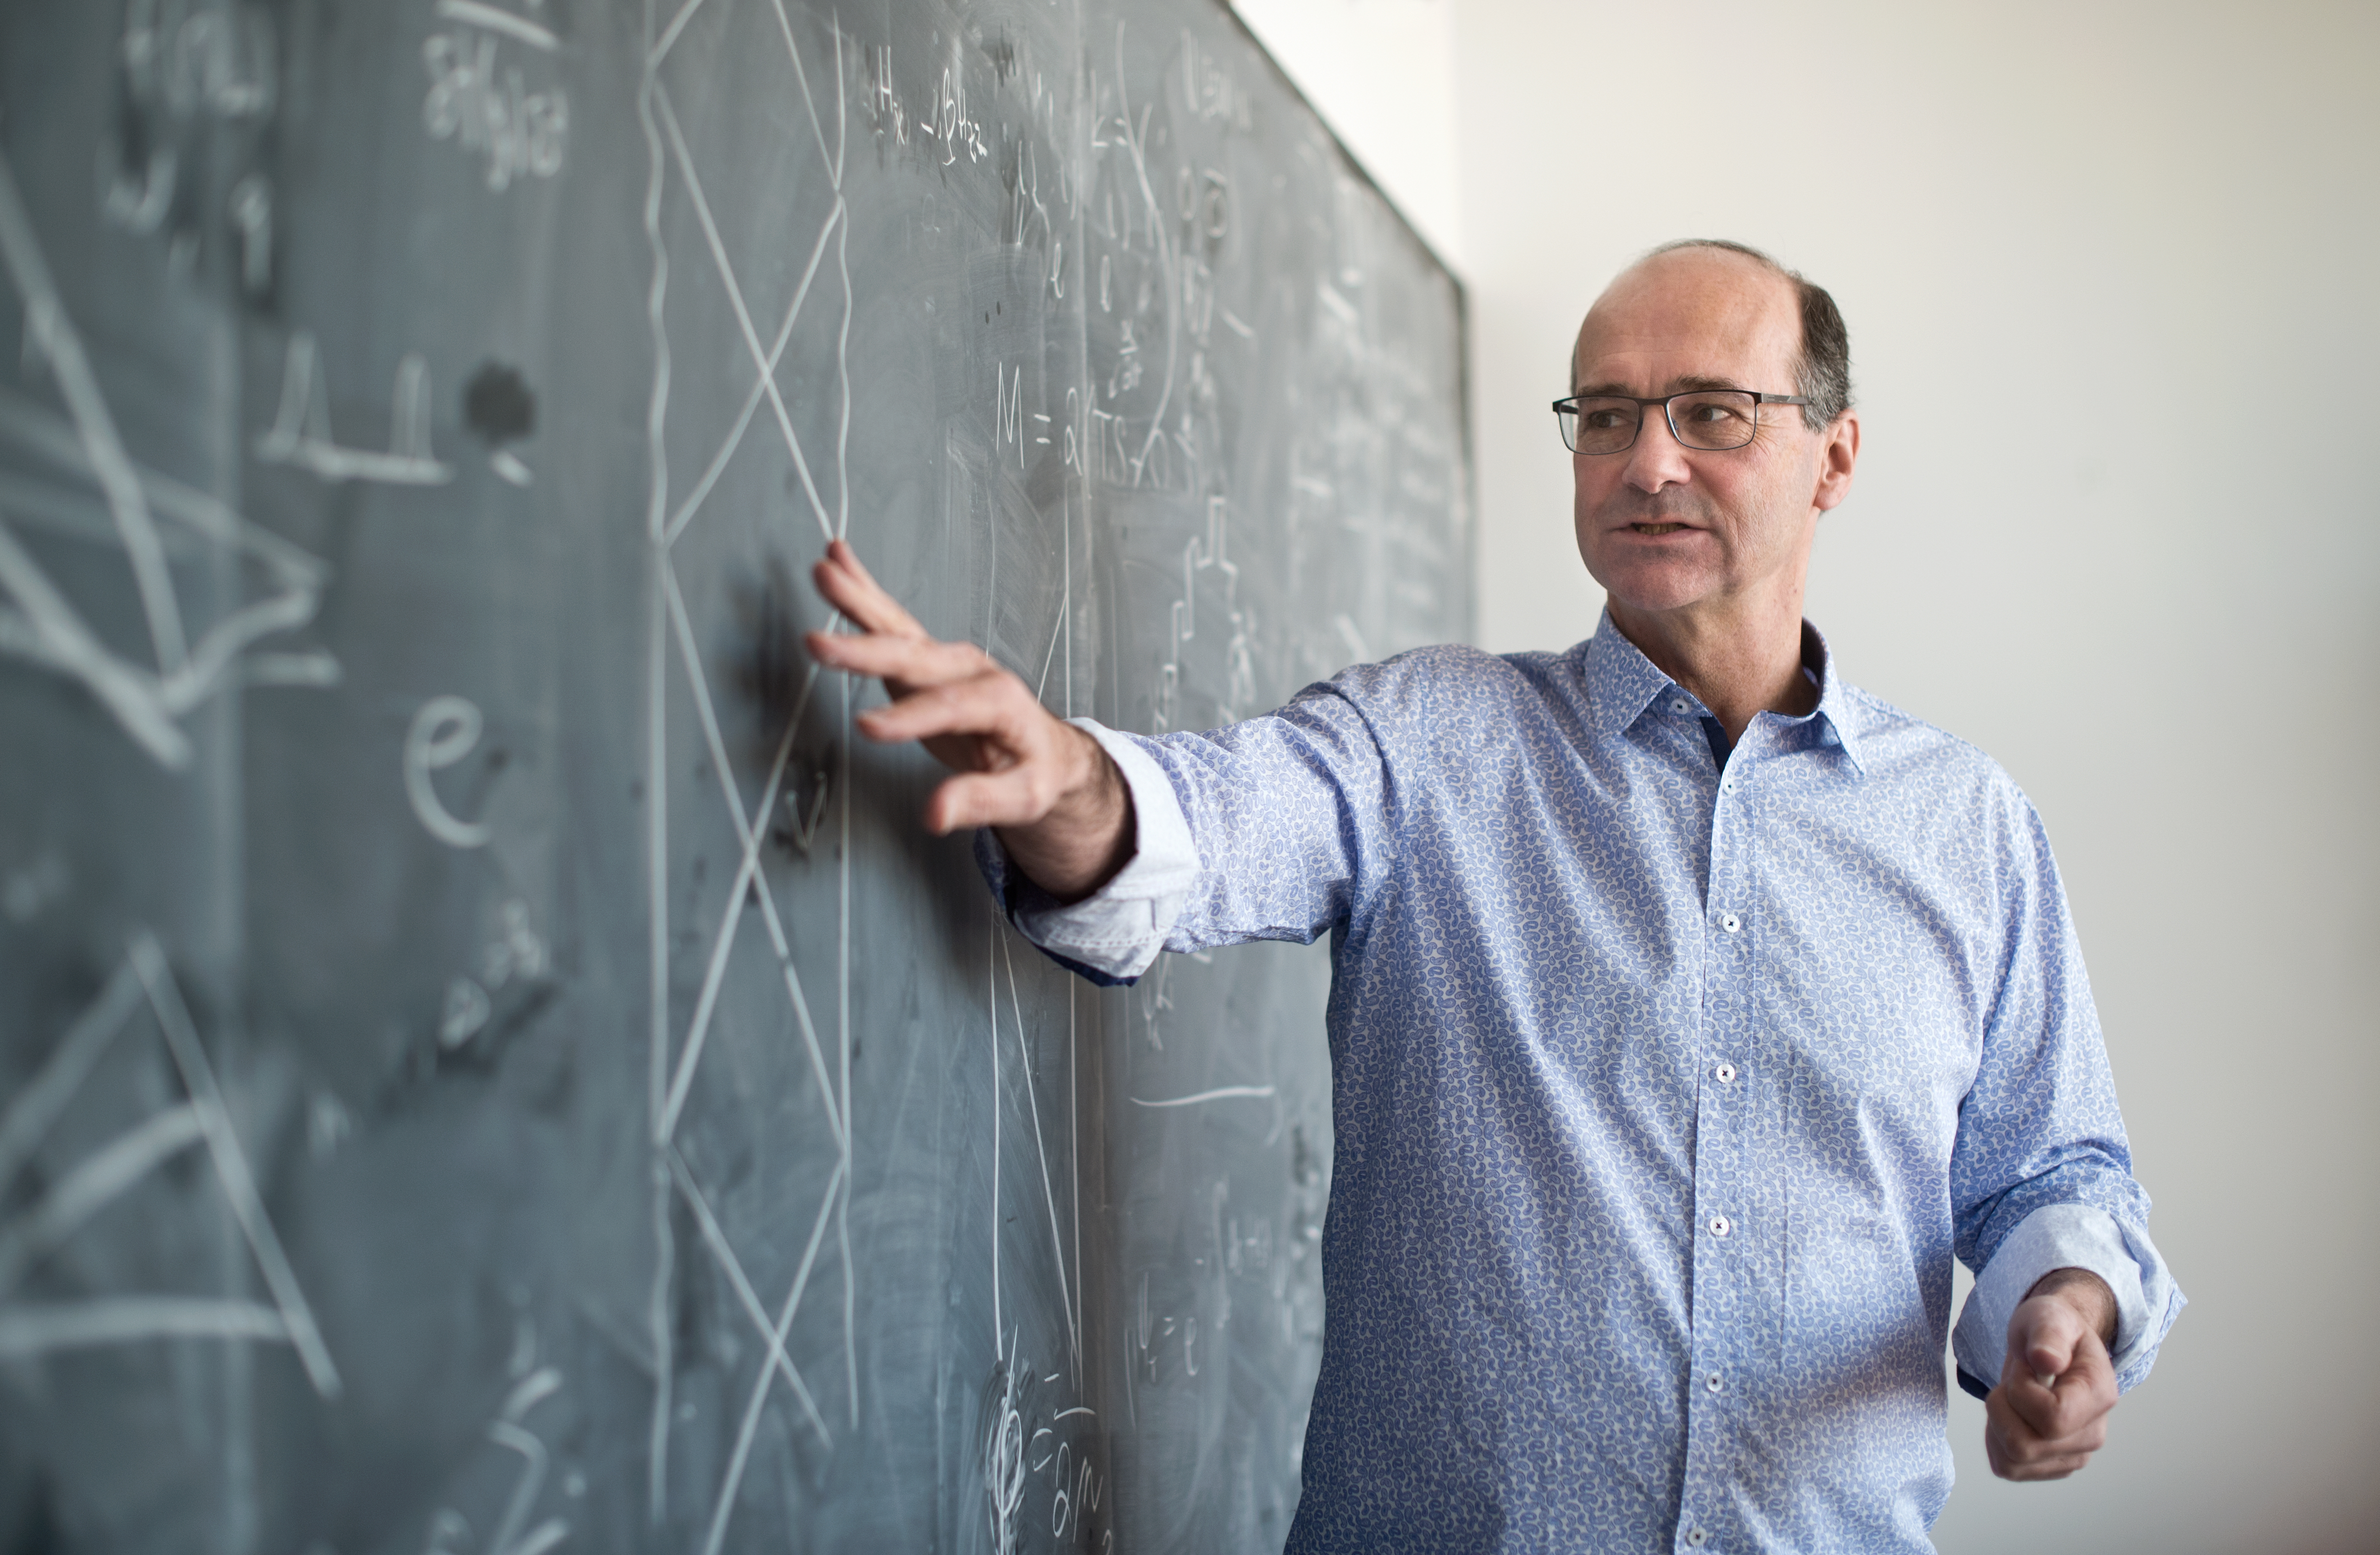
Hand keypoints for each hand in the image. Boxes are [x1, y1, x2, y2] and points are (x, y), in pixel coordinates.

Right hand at [805, 541, 1131, 898]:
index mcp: (1000, 701)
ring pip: (897, 627)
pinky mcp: (924, 660)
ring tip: (824, 571)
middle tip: (817, 644)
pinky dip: (863, 591)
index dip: (911, 718)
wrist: (1045, 747)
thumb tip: (935, 814)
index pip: (951, 707)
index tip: (868, 728)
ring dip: (859, 599)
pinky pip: (890, 622)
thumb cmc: (1035, 770)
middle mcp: (971, 669)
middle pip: (914, 656)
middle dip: (864, 650)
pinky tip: (837, 561)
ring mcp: (945, 660)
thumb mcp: (1025, 797)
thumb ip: (980, 801)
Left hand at [1984, 1268, 2118, 1481]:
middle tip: (2014, 1381)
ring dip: (1997, 1424)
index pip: (2054, 1417)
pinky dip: (1995, 1441)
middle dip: (2002, 1407)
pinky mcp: (2050, 1466)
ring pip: (2013, 1461)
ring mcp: (2072, 1455)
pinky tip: (2008, 1416)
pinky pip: (2008, 1468)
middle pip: (2025, 1445)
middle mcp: (2092, 1435)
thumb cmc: (2050, 1331)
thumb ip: (2048, 1335)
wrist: (2049, 1349)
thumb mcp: (2047, 1317)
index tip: (2025, 1367)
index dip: (2022, 1391)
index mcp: (2100, 1396)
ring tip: (2012, 1398)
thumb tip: (2047, 1362)